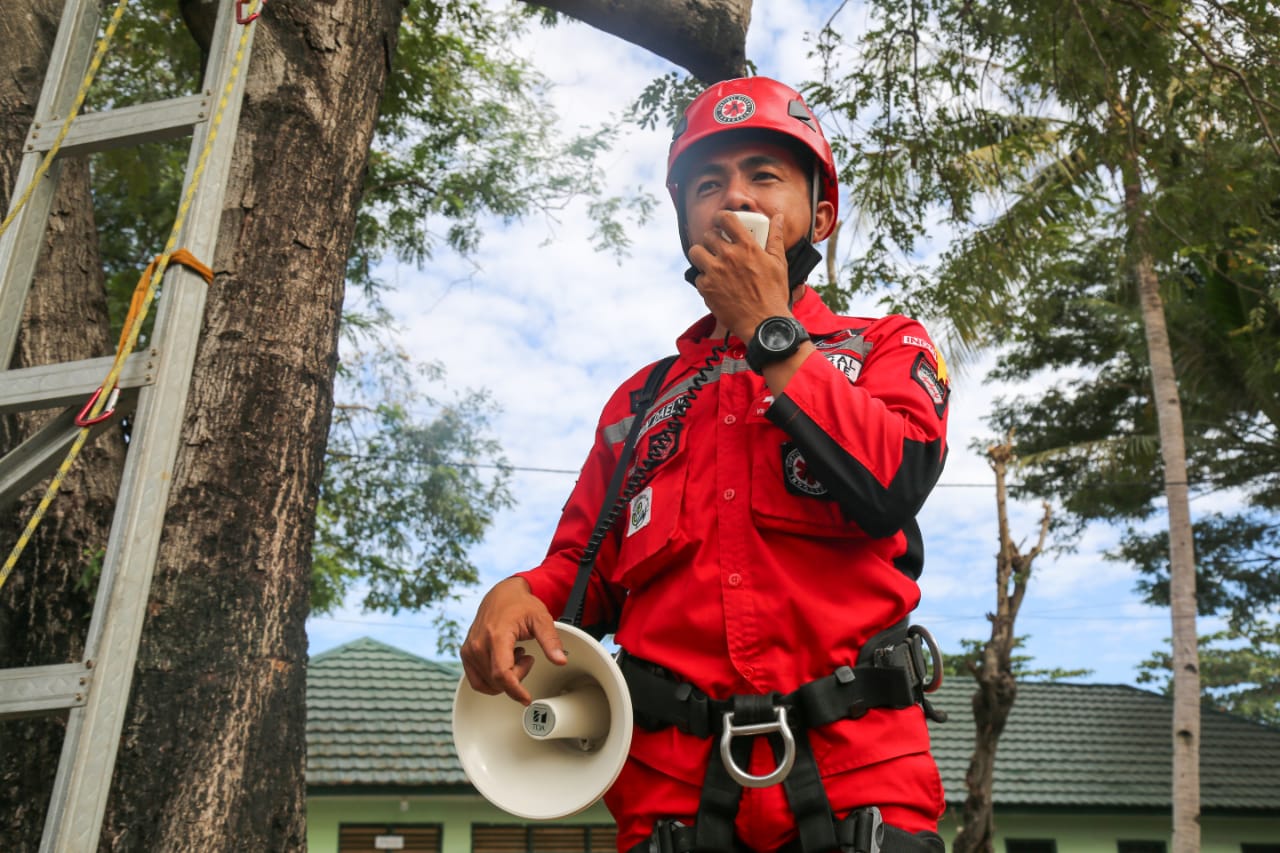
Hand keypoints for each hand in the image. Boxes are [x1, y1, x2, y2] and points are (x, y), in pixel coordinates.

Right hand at [459, 577, 566, 704]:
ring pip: (488, 683)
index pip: (502, 673)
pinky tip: (504, 662)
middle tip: (526, 658)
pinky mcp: (466, 653)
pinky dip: (492, 680)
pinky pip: (477, 680)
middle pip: (498, 680)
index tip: (526, 698)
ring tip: (515, 657)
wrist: (502, 594)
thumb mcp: (541, 619)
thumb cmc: (521, 604)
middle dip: (517, 677)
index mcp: (496, 635)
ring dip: (505, 678)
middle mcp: (479, 644)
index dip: (515, 690)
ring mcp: (469, 649)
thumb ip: (551, 641)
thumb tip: (561, 661)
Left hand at [687, 211, 790, 340]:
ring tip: (710, 261)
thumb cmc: (774, 294)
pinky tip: (715, 283)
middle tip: (718, 247)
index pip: (725, 219)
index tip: (720, 222)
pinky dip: (705, 279)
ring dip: (702, 254)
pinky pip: (698, 276)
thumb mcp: (779, 263)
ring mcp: (715, 273)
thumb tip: (778, 218)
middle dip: (712, 239)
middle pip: (708, 235)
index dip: (720, 217)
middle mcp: (728, 257)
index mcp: (747, 247)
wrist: (764, 324)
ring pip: (695, 252)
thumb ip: (776, 237)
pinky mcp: (706, 289)